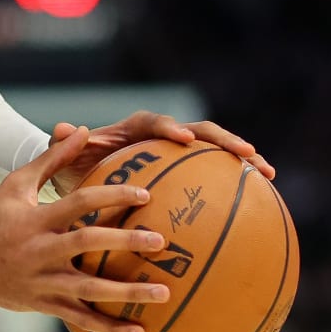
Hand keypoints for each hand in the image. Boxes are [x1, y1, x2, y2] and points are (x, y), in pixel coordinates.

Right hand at [0, 127, 170, 331]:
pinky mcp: (45, 304)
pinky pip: (80, 318)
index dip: (112, 197)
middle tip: (161, 241)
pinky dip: (108, 327)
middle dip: (125, 242)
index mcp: (37, 220)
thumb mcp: (16, 186)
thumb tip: (82, 130)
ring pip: (89, 288)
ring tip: (163, 293)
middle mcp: (41, 250)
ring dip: (127, 293)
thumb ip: (51, 159)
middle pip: (87, 244)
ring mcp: (43, 280)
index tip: (145, 195)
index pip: (79, 204)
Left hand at [47, 112, 274, 197]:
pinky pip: (214, 179)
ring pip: (215, 154)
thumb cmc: (73, 167)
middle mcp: (161, 136)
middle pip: (200, 132)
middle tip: (248, 153)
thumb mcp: (66, 158)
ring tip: (269, 174)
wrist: (81, 177)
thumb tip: (61, 129)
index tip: (183, 140)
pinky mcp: (186, 174)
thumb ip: (64, 145)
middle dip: (224, 140)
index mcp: (134, 129)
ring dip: (243, 160)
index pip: (155, 123)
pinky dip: (235, 188)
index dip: (171, 128)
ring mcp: (177, 155)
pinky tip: (258, 208)